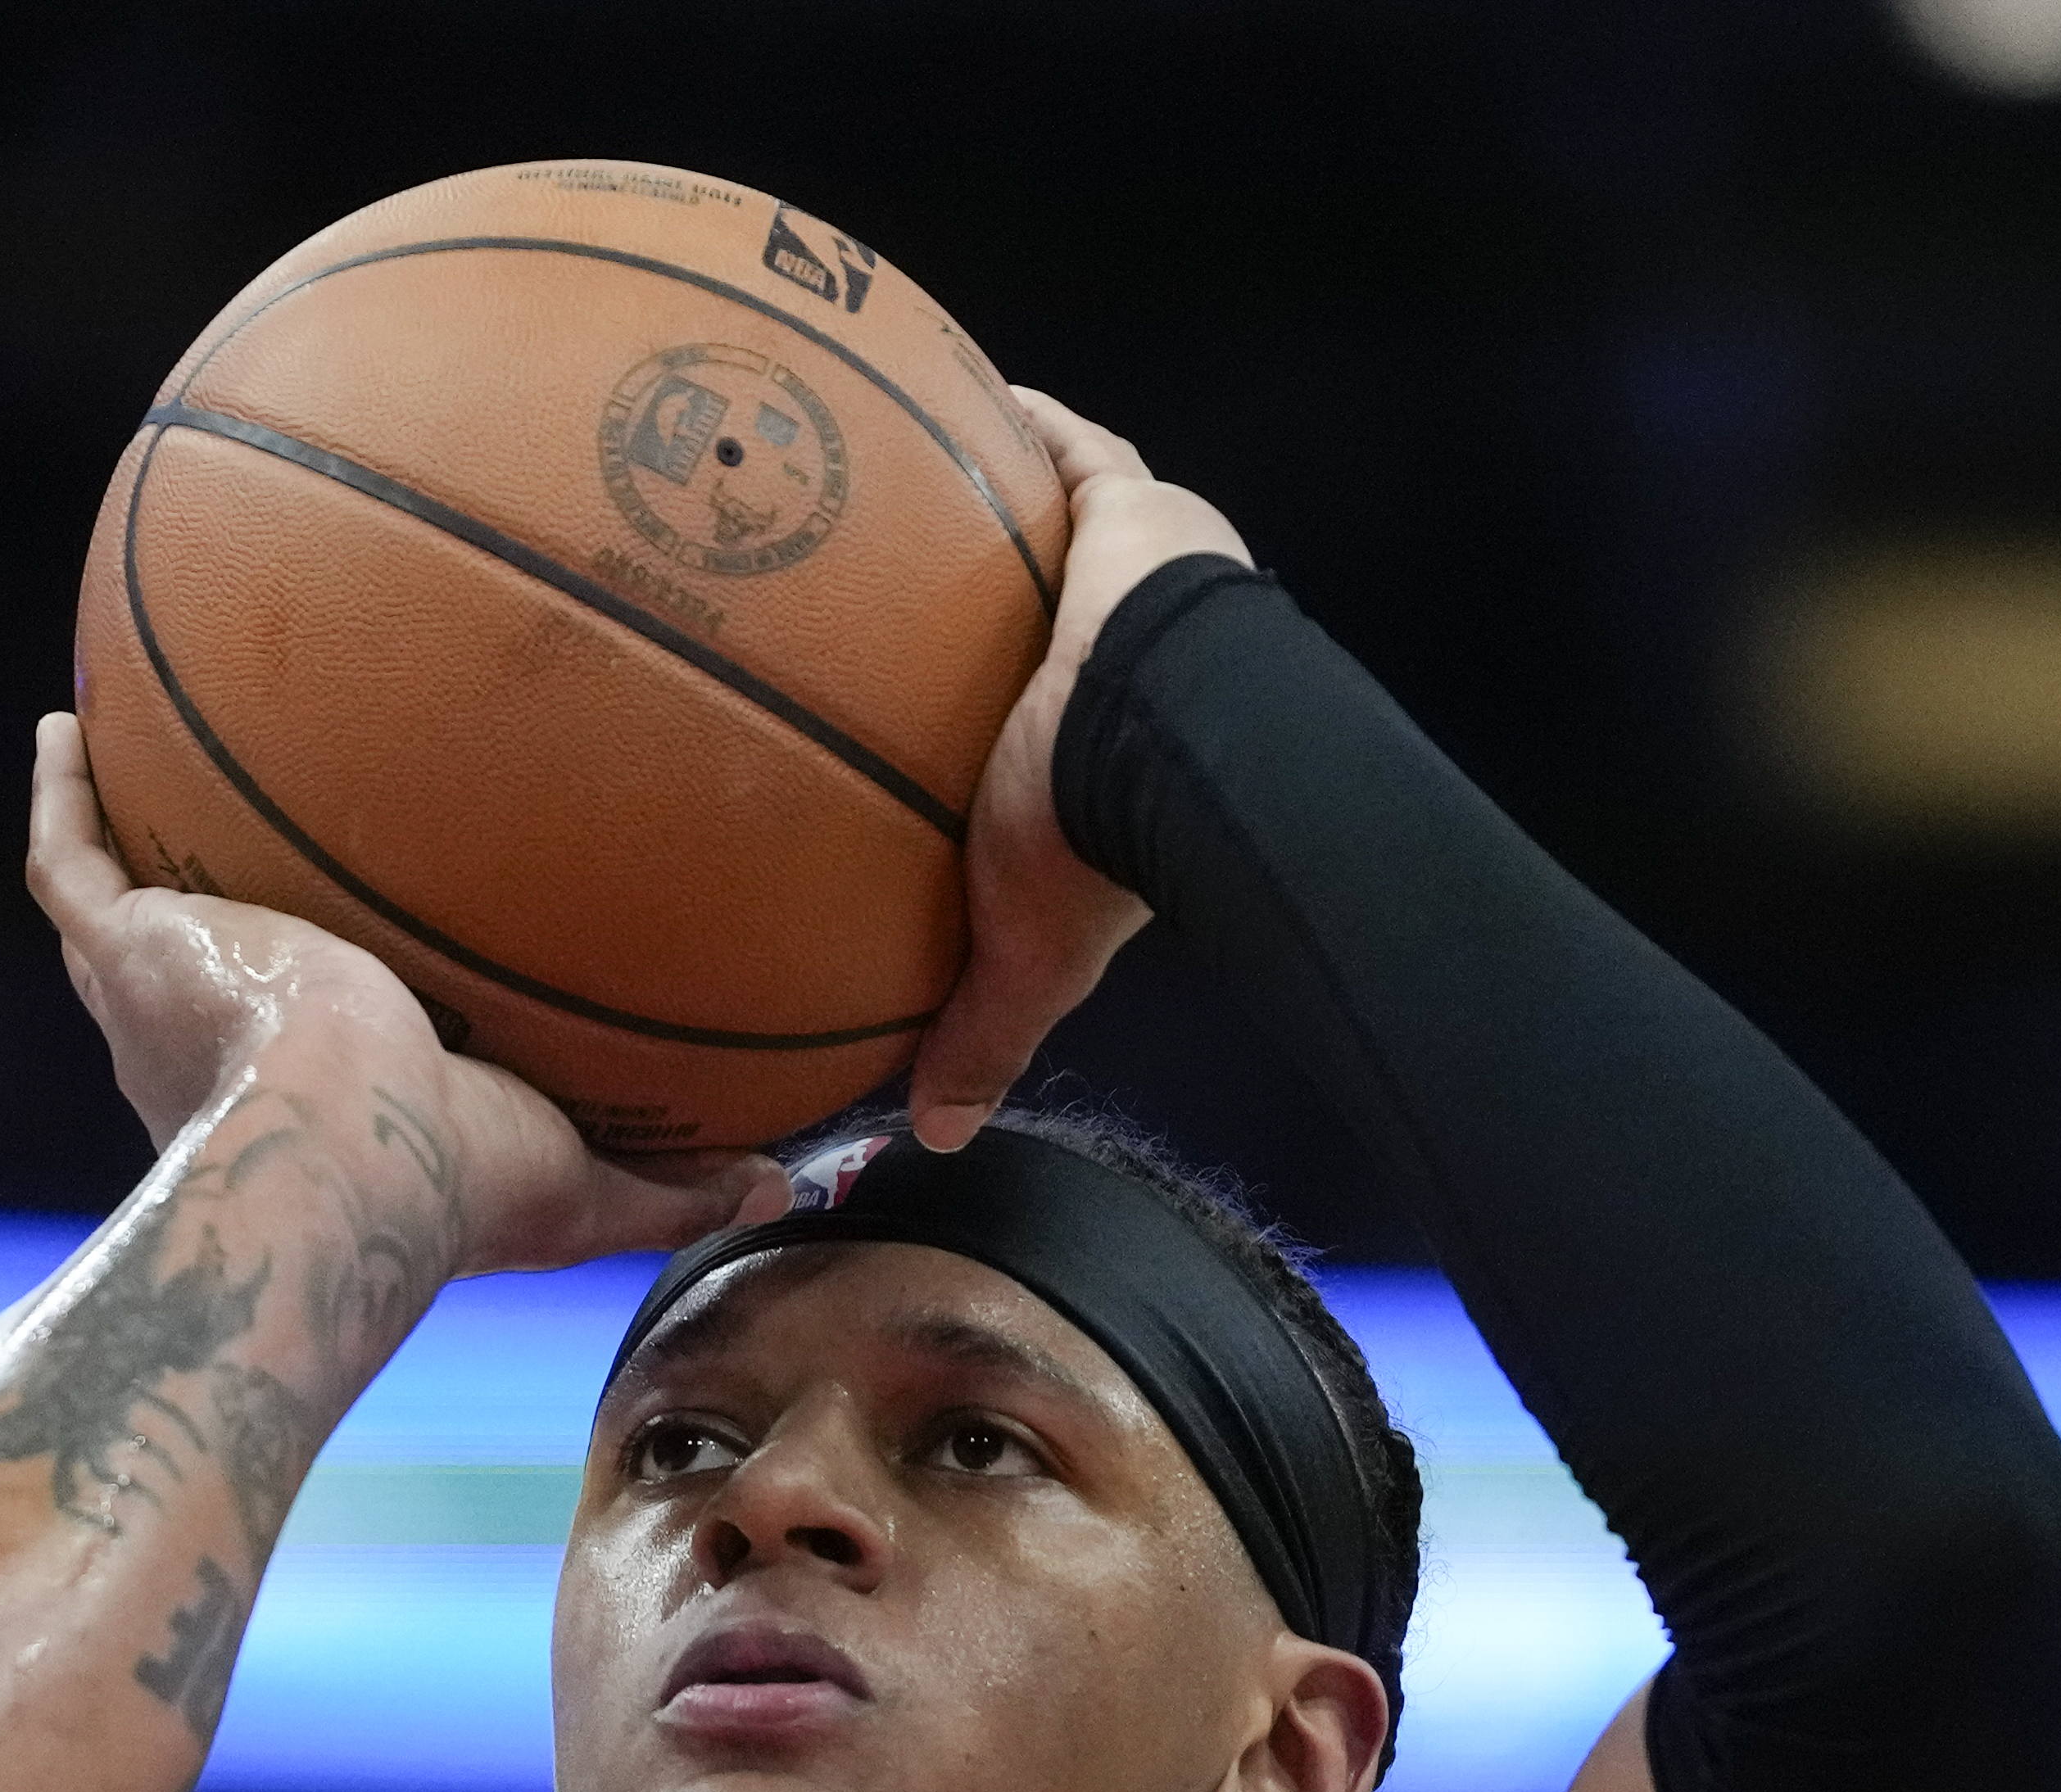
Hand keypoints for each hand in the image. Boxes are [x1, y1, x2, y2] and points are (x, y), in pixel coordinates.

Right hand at [23, 714, 782, 1271]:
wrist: (344, 1158)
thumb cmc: (451, 1189)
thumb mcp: (585, 1184)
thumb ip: (674, 1181)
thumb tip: (784, 1184)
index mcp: (314, 1098)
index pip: (316, 1036)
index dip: (333, 993)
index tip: (363, 948)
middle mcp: (221, 1047)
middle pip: (214, 960)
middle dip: (223, 911)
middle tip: (254, 838)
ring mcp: (162, 993)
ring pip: (127, 905)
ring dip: (128, 833)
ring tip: (137, 752)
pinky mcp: (126, 950)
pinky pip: (68, 859)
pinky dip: (63, 793)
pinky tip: (70, 722)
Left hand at [913, 389, 1255, 1149]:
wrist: (1157, 736)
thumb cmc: (1098, 843)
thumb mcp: (1026, 951)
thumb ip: (983, 1032)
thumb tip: (936, 1135)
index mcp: (1102, 752)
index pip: (1054, 725)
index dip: (1006, 716)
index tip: (934, 712)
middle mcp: (1118, 653)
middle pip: (1047, 613)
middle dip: (992, 598)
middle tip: (908, 586)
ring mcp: (1123, 569)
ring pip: (1052, 523)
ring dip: (989, 500)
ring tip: (904, 474)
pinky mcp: (1122, 502)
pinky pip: (1058, 444)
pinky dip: (1007, 421)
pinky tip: (937, 387)